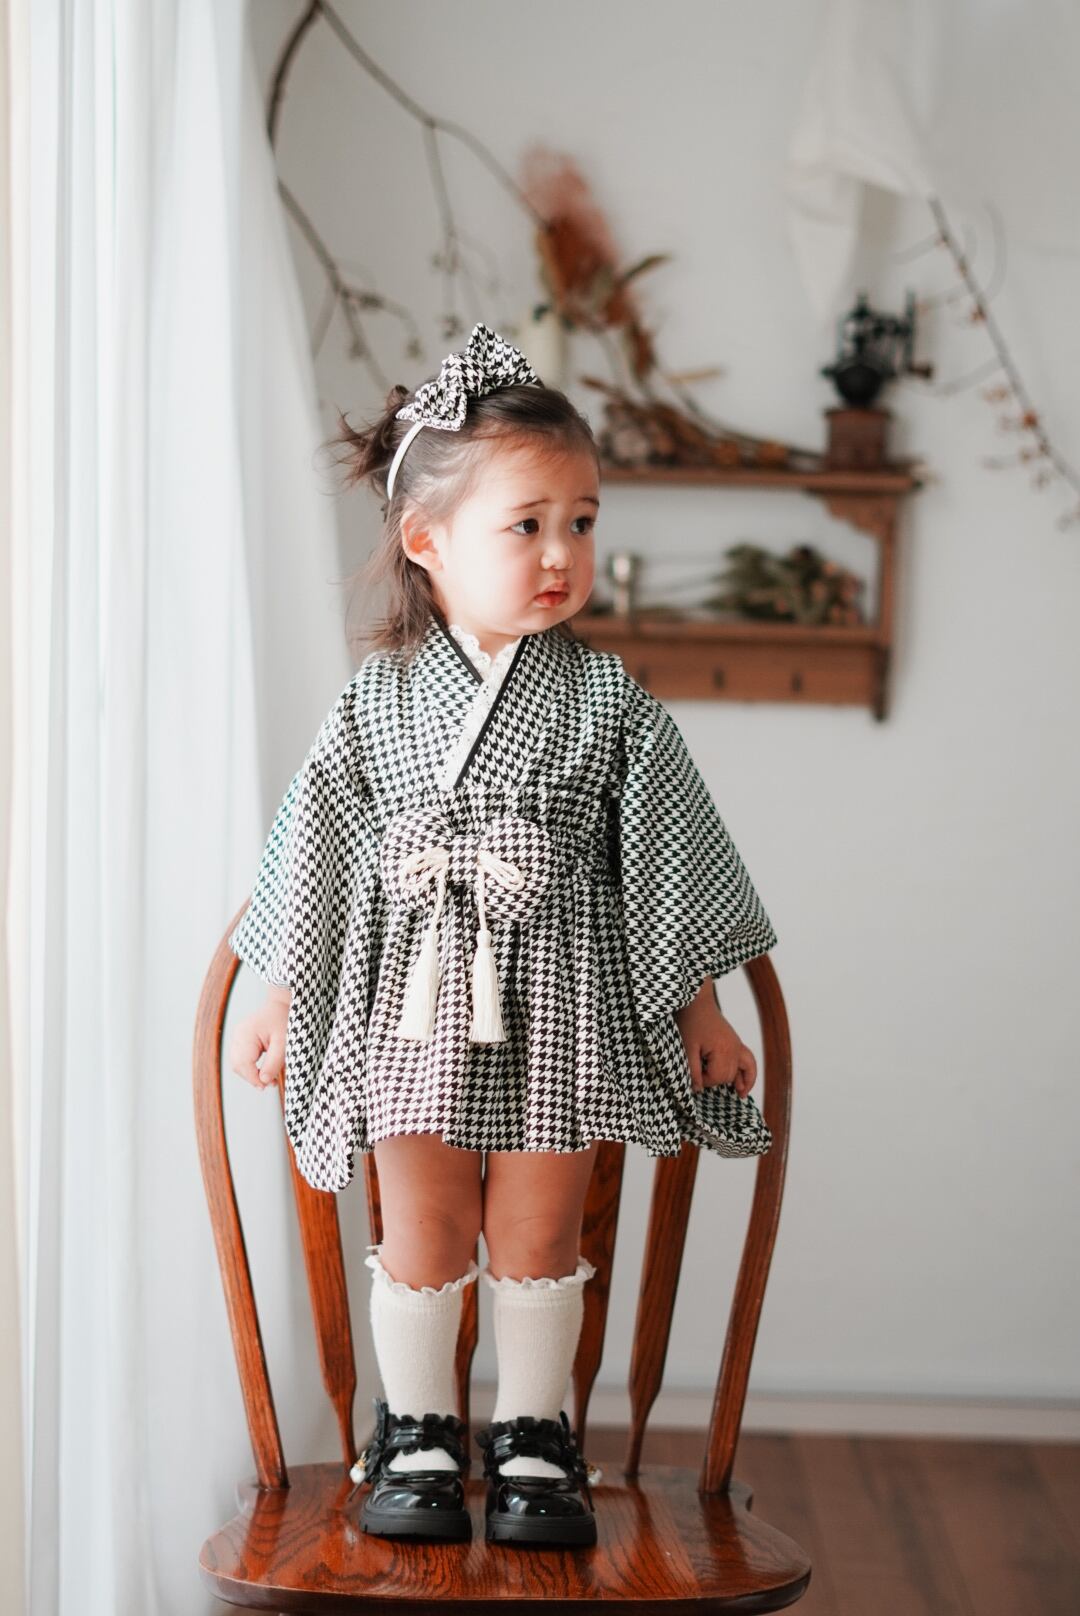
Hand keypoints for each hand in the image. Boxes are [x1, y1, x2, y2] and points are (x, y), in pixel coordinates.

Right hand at [228, 991, 290, 1089]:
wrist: (283, 1004)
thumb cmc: (284, 1019)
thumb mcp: (283, 1043)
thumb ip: (274, 1063)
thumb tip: (264, 1081)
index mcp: (246, 1033)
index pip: (243, 1063)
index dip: (254, 1078)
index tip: (267, 1086)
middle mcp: (238, 1035)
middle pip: (237, 1065)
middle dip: (252, 1077)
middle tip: (270, 1083)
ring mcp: (238, 1036)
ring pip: (237, 1063)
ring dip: (250, 1073)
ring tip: (268, 1078)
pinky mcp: (241, 1039)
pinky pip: (241, 1058)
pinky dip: (250, 1066)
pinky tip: (262, 1069)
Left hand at [674, 978, 756, 1097]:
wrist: (696, 1001)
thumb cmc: (690, 1022)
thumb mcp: (687, 1048)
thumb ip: (693, 1070)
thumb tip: (698, 1089)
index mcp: (723, 1050)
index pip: (717, 1077)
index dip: (703, 1080)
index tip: (692, 1074)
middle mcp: (735, 1048)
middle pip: (728, 1076)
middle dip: (714, 1080)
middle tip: (699, 1075)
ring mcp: (737, 1045)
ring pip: (742, 1070)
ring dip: (740, 1082)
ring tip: (739, 1095)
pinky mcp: (736, 1042)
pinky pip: (749, 1060)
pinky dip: (749, 1073)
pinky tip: (744, 1084)